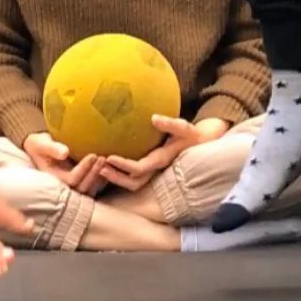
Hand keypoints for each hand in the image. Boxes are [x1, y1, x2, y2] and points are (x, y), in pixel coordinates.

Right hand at [23, 132, 108, 194]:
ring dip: (101, 178)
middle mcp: (64, 186)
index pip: (72, 179)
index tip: (93, 155)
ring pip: (90, 190)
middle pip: (83, 187)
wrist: (40, 149)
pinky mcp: (80, 183)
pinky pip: (94, 187)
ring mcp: (73, 186)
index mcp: (53, 179)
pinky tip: (110, 168)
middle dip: (94, 173)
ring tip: (108, 163)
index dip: (83, 169)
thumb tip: (64, 152)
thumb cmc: (39, 145)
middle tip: (103, 158)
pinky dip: (103, 180)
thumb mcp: (40, 143)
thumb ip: (51, 148)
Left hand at [102, 115, 230, 192]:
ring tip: (100, 168)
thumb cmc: (190, 133)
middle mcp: (156, 169)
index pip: (140, 168)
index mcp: (161, 160)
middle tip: (99, 168)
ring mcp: (153, 171)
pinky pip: (133, 176)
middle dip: (115, 178)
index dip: (124, 166)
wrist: (201, 143)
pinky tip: (108, 165)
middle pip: (133, 183)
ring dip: (116, 178)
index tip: (109, 157)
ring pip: (132, 182)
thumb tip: (153, 118)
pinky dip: (120, 173)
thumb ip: (169, 123)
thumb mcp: (183, 126)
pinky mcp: (150, 168)